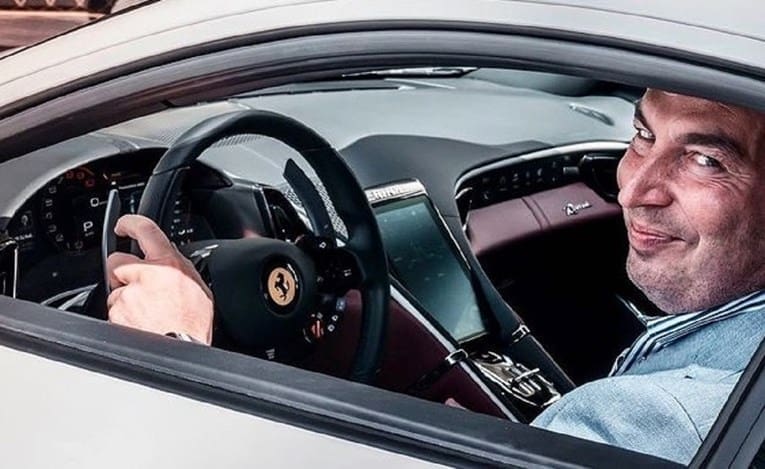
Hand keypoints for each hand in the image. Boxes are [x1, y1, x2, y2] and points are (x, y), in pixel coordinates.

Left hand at [106, 214, 212, 344]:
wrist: (182, 350)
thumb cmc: (194, 324)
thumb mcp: (199, 287)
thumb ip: (180, 268)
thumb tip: (169, 258)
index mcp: (169, 265)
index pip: (145, 230)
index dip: (130, 223)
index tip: (123, 226)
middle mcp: (146, 275)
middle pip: (117, 260)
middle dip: (122, 271)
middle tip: (137, 285)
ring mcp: (128, 295)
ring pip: (114, 288)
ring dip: (124, 296)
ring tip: (145, 311)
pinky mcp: (116, 313)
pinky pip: (112, 308)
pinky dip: (122, 314)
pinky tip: (139, 321)